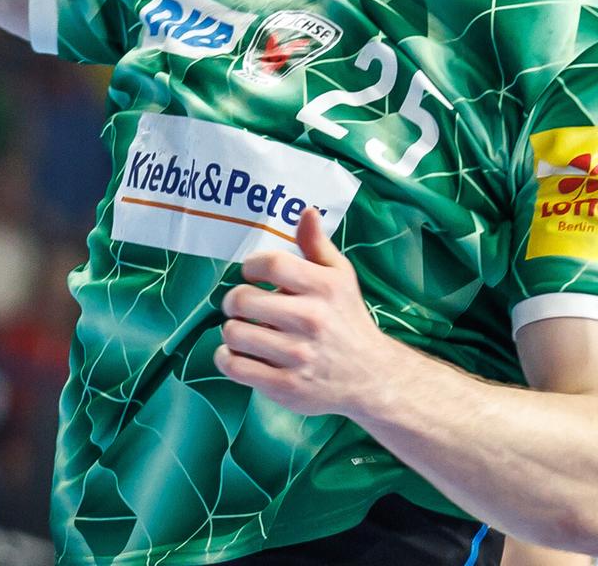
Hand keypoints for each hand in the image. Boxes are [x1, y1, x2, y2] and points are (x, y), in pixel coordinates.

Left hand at [213, 209, 403, 417]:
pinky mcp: (284, 386)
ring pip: (233, 334)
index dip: (251, 266)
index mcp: (323, 287)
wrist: (370, 376)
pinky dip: (226, 358)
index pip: (270, 264)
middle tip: (242, 306)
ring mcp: (296, 355)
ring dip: (232, 331)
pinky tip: (238, 354)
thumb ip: (317, 245)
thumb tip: (305, 210)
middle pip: (242, 300)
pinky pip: (234, 366)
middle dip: (234, 301)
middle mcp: (310, 319)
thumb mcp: (340, 277)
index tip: (252, 274)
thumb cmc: (347, 320)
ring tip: (245, 331)